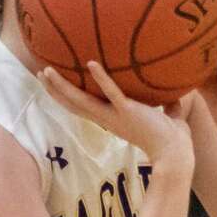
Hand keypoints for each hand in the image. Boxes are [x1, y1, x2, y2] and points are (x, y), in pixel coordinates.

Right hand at [38, 61, 193, 168]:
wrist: (176, 153)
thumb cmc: (172, 139)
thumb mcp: (167, 118)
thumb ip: (167, 107)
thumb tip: (175, 96)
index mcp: (113, 120)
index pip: (84, 108)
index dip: (67, 97)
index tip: (54, 85)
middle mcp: (108, 119)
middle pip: (74, 104)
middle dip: (56, 90)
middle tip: (40, 73)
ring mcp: (116, 115)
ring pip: (82, 99)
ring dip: (64, 86)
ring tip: (48, 70)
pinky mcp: (128, 111)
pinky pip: (112, 92)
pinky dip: (102, 78)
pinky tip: (91, 63)